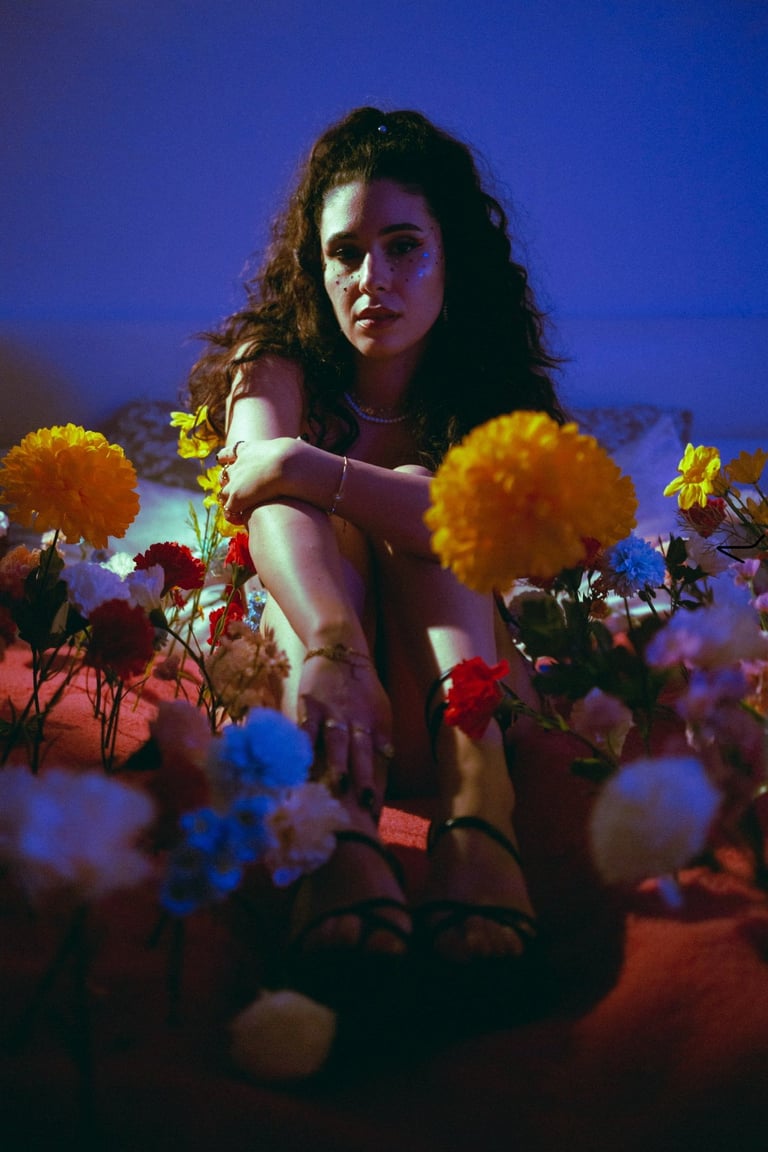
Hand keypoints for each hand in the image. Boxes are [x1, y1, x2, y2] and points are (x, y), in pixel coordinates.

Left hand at [217, 438, 296, 522]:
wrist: (286, 464)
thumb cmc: (296, 458)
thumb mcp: (291, 450)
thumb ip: (291, 452)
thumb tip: (304, 444)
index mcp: (249, 449)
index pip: (231, 451)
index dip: (225, 456)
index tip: (220, 458)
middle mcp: (238, 464)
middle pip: (225, 473)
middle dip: (226, 480)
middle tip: (233, 488)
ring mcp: (235, 482)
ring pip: (224, 493)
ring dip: (230, 500)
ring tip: (238, 509)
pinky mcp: (236, 498)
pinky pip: (230, 511)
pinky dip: (234, 516)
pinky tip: (242, 520)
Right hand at [297, 651, 393, 811]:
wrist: (341, 648)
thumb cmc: (361, 689)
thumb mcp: (380, 713)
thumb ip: (379, 744)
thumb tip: (379, 779)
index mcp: (378, 726)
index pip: (381, 764)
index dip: (378, 790)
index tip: (375, 817)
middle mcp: (359, 721)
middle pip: (362, 755)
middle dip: (363, 782)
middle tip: (362, 810)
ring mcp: (333, 712)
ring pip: (338, 742)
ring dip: (338, 765)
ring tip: (337, 789)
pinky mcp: (310, 703)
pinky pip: (306, 727)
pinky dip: (304, 745)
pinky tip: (300, 764)